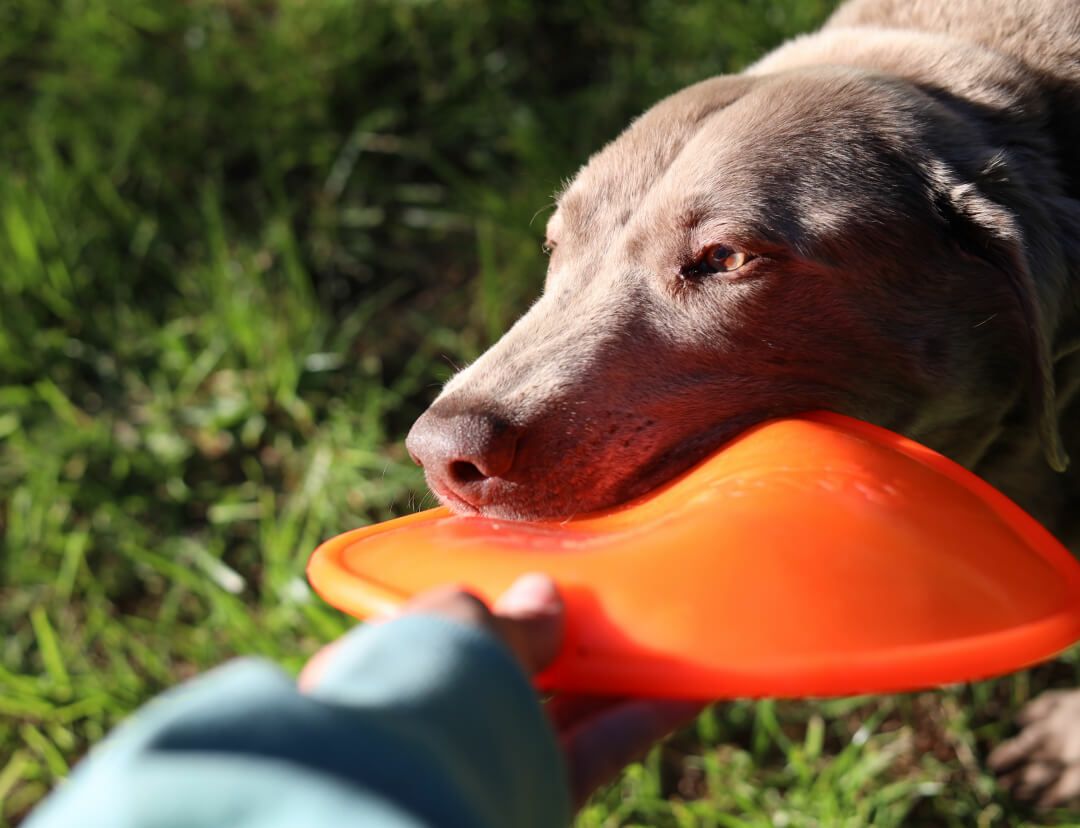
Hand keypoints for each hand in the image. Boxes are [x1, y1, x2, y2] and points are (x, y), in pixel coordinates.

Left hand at [300, 574, 703, 807]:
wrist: (416, 787)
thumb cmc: (423, 682)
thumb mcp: (463, 621)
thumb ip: (512, 615)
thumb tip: (545, 595)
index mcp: (400, 664)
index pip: (455, 627)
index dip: (502, 605)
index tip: (546, 582)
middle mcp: (443, 715)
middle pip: (520, 672)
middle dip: (571, 642)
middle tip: (618, 606)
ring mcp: (493, 757)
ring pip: (566, 713)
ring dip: (620, 678)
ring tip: (670, 641)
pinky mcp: (542, 794)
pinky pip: (598, 752)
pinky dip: (642, 721)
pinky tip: (689, 691)